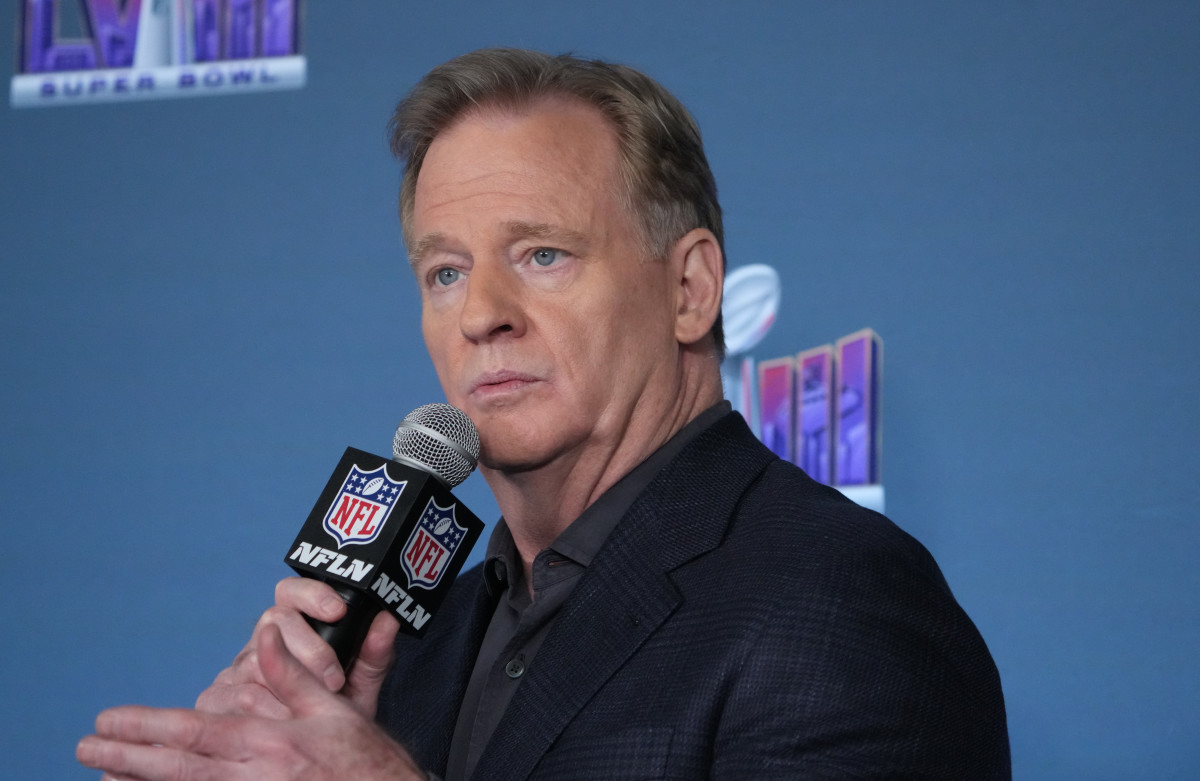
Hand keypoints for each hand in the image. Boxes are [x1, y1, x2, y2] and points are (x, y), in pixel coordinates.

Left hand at [77, 623, 424, 780]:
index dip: (146, 726)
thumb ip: (291, 673)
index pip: (192, 732)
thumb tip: (263, 637)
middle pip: (174, 767)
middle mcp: (251, 776)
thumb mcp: (335, 708)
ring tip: (102, 775)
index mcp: (269, 742)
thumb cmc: (365, 759)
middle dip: (125, 757)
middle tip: (85, 746)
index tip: (109, 719)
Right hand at [196, 577, 399, 718]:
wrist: (309, 755)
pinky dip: (259, 710)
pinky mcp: (214, 698)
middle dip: (310, 648)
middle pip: (274, 621)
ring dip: (286, 685)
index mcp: (293, 627)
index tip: (337, 611)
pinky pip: (230, 696)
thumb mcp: (361, 684)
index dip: (312, 594)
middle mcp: (260, 641)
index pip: (291, 592)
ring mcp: (234, 669)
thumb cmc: (334, 712)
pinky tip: (281, 720)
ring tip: (312, 706)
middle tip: (334, 679)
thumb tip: (388, 620)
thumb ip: (374, 653)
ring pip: (252, 661)